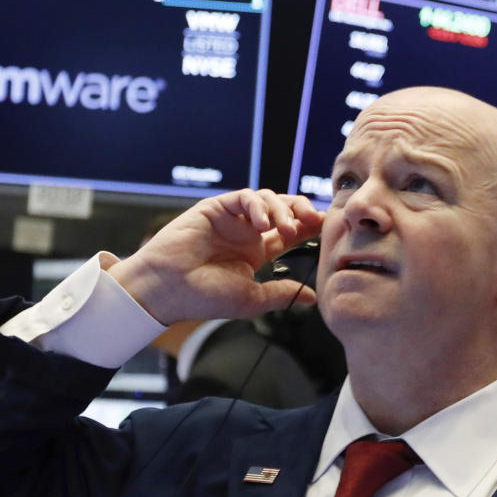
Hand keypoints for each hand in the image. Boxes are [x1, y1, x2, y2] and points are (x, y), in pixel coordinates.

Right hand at [108, 189, 324, 324]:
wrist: (168, 288)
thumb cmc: (204, 297)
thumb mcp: (251, 298)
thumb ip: (281, 293)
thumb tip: (313, 298)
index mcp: (255, 252)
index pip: (290, 233)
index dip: (309, 226)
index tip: (328, 225)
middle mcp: (246, 232)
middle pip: (283, 210)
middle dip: (302, 210)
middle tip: (315, 219)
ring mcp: (231, 219)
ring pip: (266, 200)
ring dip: (281, 209)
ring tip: (284, 227)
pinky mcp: (216, 207)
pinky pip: (243, 197)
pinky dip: (257, 205)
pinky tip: (262, 223)